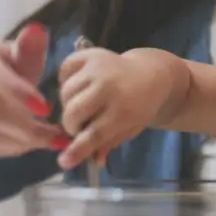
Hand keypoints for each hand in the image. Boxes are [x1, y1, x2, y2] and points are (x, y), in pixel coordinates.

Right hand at [0, 23, 66, 155]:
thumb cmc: (8, 69)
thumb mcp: (22, 58)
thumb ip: (30, 49)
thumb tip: (37, 31)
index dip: (17, 91)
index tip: (45, 109)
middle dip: (26, 127)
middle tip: (54, 135)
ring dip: (20, 142)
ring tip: (45, 140)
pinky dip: (6, 150)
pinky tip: (24, 144)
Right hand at [56, 47, 171, 168]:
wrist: (151, 74)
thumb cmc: (139, 106)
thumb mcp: (130, 128)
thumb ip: (109, 143)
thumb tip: (93, 162)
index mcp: (125, 110)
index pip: (96, 133)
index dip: (78, 149)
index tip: (63, 162)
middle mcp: (110, 86)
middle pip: (74, 112)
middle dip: (70, 125)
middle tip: (78, 126)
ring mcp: (99, 67)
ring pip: (65, 92)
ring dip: (68, 104)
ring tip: (81, 106)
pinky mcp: (91, 53)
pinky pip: (64, 69)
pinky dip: (66, 80)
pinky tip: (78, 87)